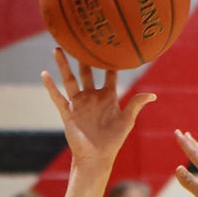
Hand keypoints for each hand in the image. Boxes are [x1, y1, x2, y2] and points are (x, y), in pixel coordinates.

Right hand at [39, 50, 155, 169]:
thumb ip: (136, 104)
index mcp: (107, 97)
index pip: (109, 75)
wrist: (96, 158)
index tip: (110, 44)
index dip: (110, 61)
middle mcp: (92, 97)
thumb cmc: (113, 141)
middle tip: (82, 39)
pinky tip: (44, 74)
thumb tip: (153, 95)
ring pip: (69, 80)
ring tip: (57, 48)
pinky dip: (50, 86)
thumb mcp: (127, 121)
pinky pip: (57, 97)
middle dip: (84, 57)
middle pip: (86, 72)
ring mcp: (79, 104)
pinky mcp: (68, 112)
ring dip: (63, 65)